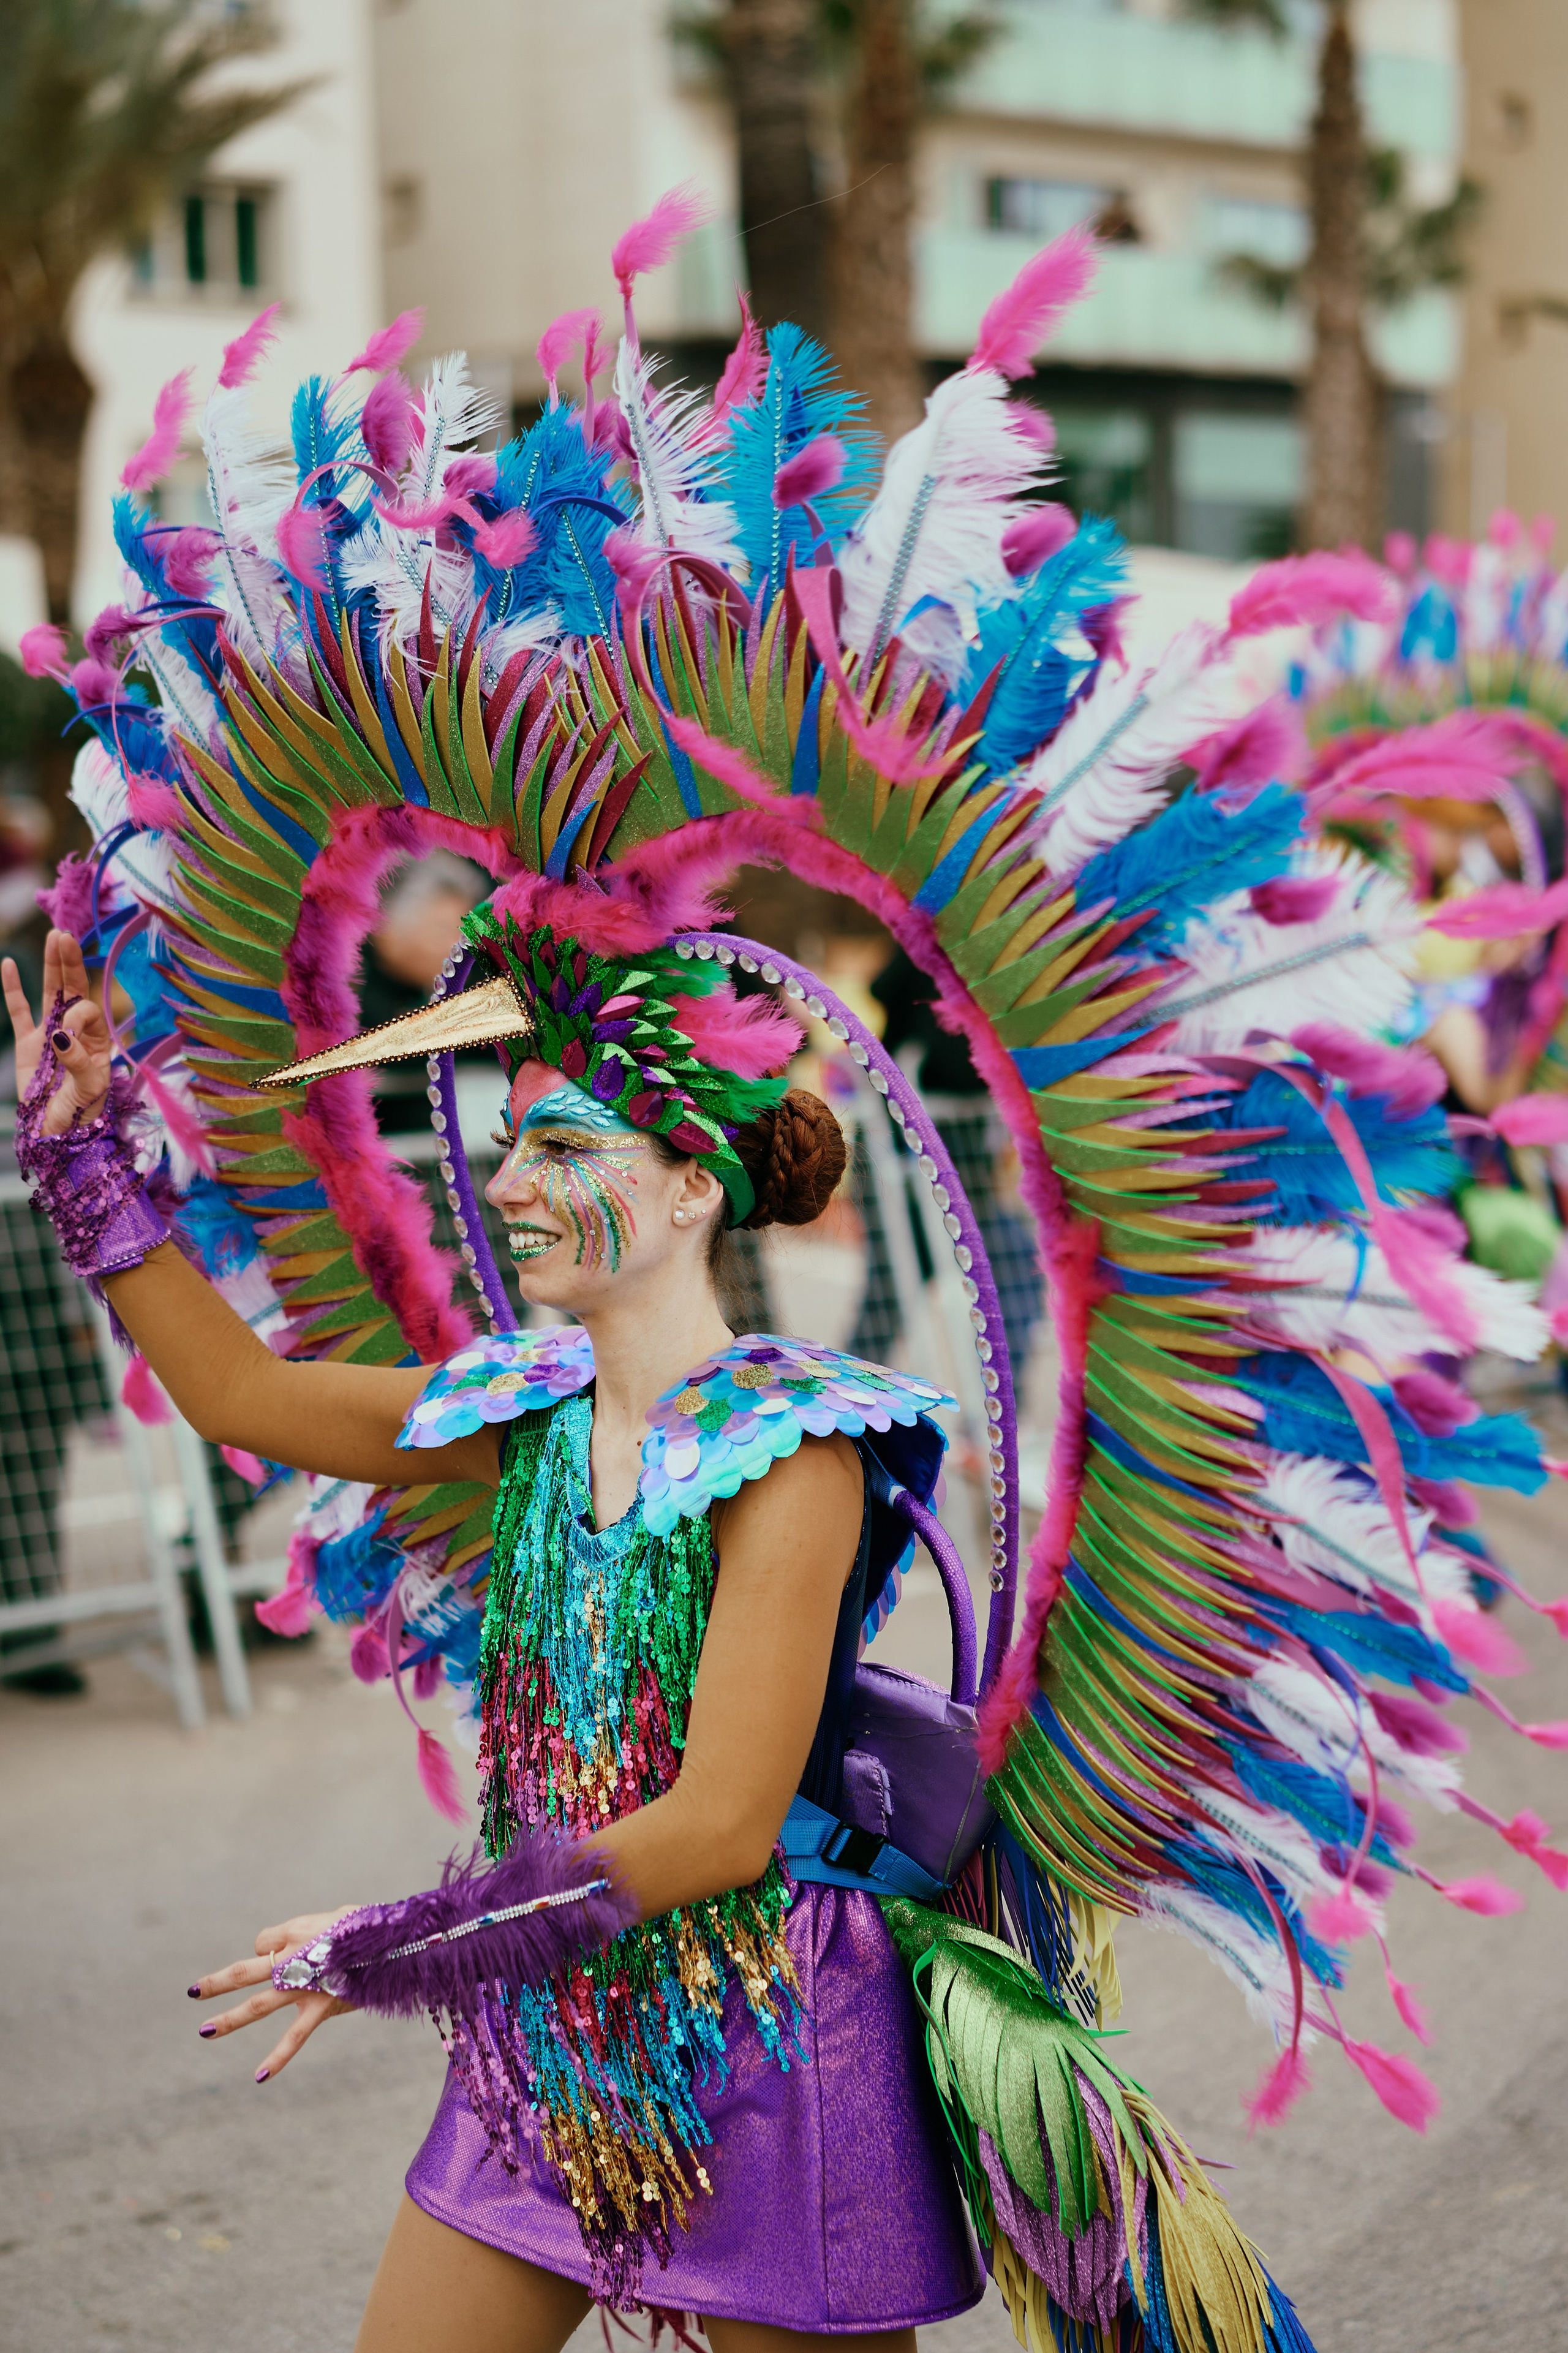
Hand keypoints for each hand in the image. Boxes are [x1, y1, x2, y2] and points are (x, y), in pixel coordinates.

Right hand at [2, 929, 112, 1132]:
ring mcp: (50, 1034)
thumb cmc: (80, 1114)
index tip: (65, 1033)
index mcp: (98, 1040)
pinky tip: (7, 963)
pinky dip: (12, 988)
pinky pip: (19, 1011)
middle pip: (73, 990)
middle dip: (69, 964)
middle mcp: (76, 1032)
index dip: (76, 1014)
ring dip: (51, 966)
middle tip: (64, 936)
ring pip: (51, 993)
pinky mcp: (28, 1043)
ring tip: (54, 937)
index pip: (86, 1011)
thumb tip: (59, 1034)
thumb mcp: (88, 1090)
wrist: (55, 1134)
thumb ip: (78, 1061)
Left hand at [189, 1909, 357, 2081]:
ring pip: (259, 2004)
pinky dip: (277, 2057)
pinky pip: (295, 2036)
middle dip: (217, 1983)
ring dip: (230, 2019)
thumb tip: (281, 1952)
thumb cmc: (365, 1930)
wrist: (397, 1942)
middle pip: (246, 1971)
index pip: (264, 1942)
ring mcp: (306, 1985)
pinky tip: (258, 2076)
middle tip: (193, 1992)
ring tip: (204, 2032)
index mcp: (297, 1934)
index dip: (267, 1947)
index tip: (283, 1952)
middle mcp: (295, 1959)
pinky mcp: (321, 2007)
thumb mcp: (332, 1919)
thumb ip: (304, 1935)